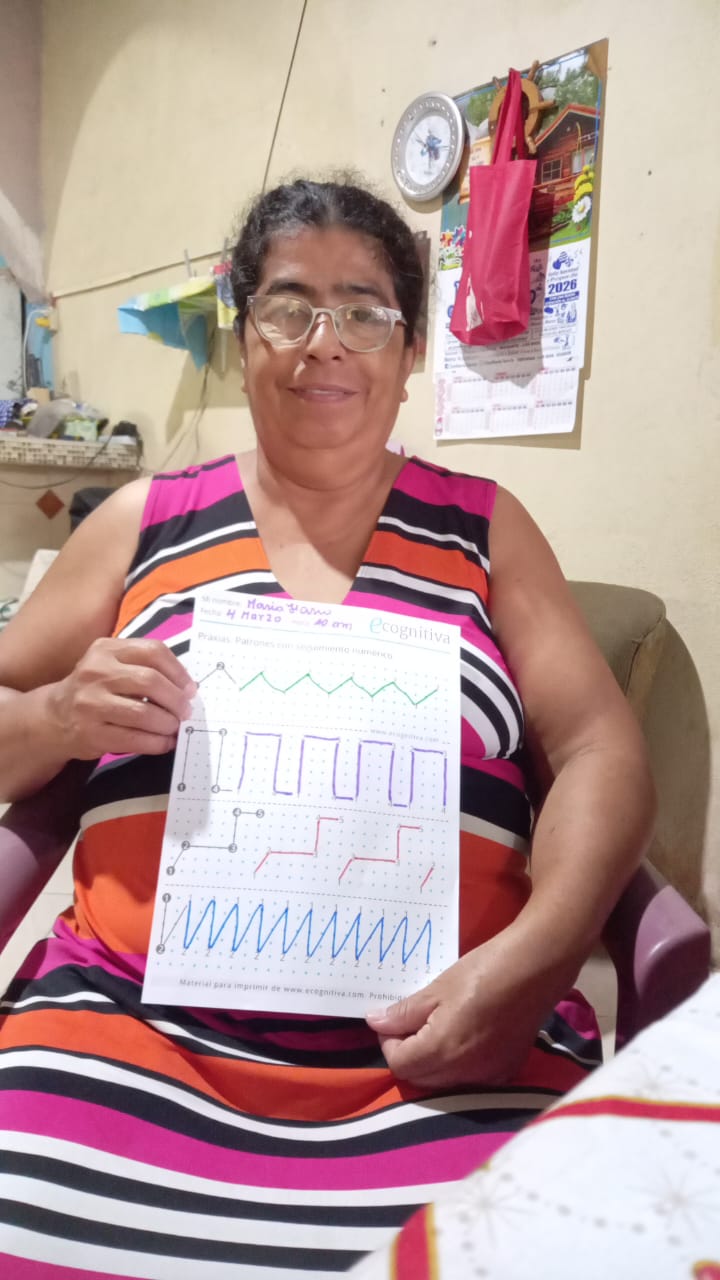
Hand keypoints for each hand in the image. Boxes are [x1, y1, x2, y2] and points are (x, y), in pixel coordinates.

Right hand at [46, 637, 195, 759]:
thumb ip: (144, 667)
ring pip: (144, 713)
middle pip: (150, 681)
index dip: (178, 671)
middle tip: (186, 711)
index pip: (153, 651)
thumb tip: (188, 688)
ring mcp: (91, 703)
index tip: (190, 688)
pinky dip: (156, 743)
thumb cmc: (95, 690)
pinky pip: (134, 739)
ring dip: (168, 724)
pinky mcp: (91, 733)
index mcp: (106, 649)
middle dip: (176, 699)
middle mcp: (96, 672)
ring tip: (174, 728)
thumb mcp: (112, 665)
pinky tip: (164, 742)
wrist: (55, 717)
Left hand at [365, 931, 554, 1088]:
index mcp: (442, 1051)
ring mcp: (488, 1076)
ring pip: (444, 1083)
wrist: (536, 968)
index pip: (399, 1064)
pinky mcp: (506, 1072)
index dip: (389, 1042)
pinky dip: (458, 1066)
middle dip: (408, 1055)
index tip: (395, 1020)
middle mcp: (464, 1073)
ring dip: (432, 1063)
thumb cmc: (483, 971)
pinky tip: (464, 1038)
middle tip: (413, 1023)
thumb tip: (375, 1023)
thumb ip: (404, 1012)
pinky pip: (470, 1080)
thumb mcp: (438, 988)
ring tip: (437, 1028)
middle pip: (419, 1079)